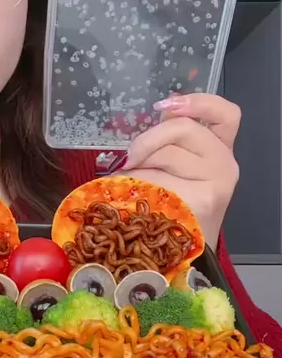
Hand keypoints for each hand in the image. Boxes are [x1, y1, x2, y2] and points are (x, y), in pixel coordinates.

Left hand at [122, 93, 240, 249]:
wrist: (177, 255)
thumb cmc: (170, 209)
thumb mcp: (175, 169)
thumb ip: (172, 142)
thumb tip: (153, 120)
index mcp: (220, 151)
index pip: (226, 114)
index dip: (198, 102)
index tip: (167, 106)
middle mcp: (225, 164)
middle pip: (184, 127)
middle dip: (149, 138)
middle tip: (131, 157)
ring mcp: (216, 183)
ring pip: (167, 153)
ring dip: (141, 166)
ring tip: (136, 185)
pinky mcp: (202, 200)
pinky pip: (159, 178)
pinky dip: (141, 185)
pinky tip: (140, 200)